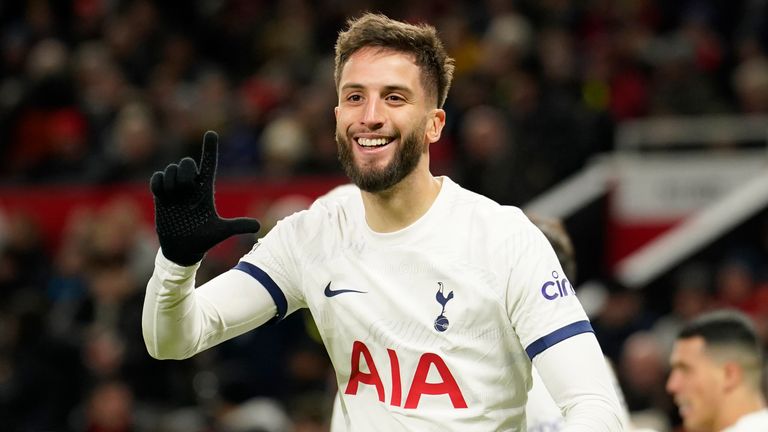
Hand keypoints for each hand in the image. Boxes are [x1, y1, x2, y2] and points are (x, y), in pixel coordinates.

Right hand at [150, 131, 260, 265]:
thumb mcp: (220, 231)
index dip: (210, 149)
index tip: (211, 134)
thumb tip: (257, 225)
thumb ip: (237, 226)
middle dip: (185, 172)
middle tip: (185, 189)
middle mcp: (191, 186)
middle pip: (187, 163)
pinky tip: (163, 197)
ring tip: (174, 199)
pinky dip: (159, 185)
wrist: (182, 249)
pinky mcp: (161, 194)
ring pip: (171, 169)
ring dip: (172, 183)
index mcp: (205, 190)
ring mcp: (175, 189)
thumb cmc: (203, 239)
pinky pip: (157, 178)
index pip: (208, 164)